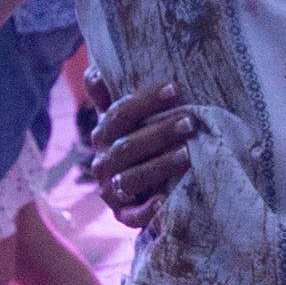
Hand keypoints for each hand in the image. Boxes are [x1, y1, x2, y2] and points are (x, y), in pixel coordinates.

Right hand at [82, 79, 202, 220]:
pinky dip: (148, 210)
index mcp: (102, 135)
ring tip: (188, 154)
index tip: (174, 88)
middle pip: (127, 146)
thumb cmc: (137, 143)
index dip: (145, 100)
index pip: (118, 114)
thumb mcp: (123, 121)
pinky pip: (132, 216)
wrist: (138, 191)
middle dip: (159, 132)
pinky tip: (165, 199)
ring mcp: (112, 191)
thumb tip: (95, 68)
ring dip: (159, 165)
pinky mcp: (123, 215)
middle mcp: (103, 163)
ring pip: (131, 178)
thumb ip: (110, 96)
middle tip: (189, 121)